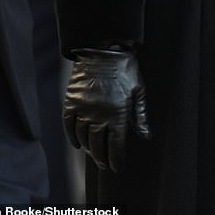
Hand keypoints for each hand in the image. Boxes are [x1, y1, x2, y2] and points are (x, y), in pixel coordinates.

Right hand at [63, 47, 150, 171]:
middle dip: (102, 157)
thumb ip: (141, 116)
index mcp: (118, 112)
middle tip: (105, 164)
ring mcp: (83, 108)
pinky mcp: (71, 101)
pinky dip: (72, 138)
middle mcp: (99, 114)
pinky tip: (78, 144)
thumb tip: (146, 137)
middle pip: (98, 145)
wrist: (104, 48)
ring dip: (88, 149)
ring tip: (94, 153)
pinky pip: (68, 126)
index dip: (116, 159)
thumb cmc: (125, 68)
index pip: (115, 144)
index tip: (117, 166)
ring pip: (83, 137)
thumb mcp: (139, 90)